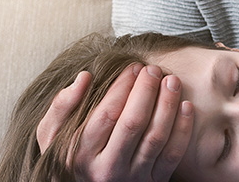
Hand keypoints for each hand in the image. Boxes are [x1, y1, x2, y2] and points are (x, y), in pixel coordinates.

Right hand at [36, 63, 193, 180]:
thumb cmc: (70, 158)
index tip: (132, 68)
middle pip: (133, 123)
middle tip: (153, 69)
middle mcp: (106, 169)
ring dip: (168, 105)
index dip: (122, 87)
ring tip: (172, 80)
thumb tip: (84, 77)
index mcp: (80, 154)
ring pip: (156, 138)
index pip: (106, 114)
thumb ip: (61, 107)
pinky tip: (186, 106)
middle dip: (147, 91)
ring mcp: (132, 178)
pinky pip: (173, 155)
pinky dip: (183, 129)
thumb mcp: (52, 137)